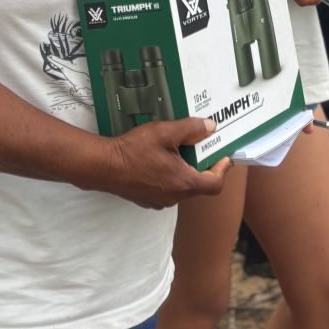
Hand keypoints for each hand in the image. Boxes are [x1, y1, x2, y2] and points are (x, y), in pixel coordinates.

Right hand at [101, 117, 230, 208]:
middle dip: (202, 166)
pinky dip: (171, 176)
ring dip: (185, 170)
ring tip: (178, 150)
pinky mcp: (148, 199)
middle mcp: (174, 197)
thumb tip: (210, 128)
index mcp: (183, 182)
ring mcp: (160, 200)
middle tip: (200, 147)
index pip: (214, 184)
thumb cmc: (134, 150)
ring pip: (182, 187)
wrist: (104, 166)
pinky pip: (168, 189)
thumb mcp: (165, 132)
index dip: (222, 170)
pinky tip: (161, 160)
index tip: (224, 157)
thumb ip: (191, 129)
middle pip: (199, 185)